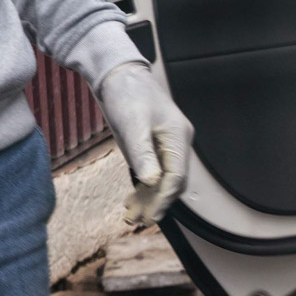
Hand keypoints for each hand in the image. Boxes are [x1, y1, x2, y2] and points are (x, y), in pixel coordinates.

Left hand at [96, 62, 193, 224]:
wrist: (117, 73)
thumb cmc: (126, 93)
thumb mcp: (132, 123)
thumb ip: (142, 153)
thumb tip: (151, 182)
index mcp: (178, 136)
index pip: (176, 176)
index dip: (164, 198)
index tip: (151, 216)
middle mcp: (177, 143)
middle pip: (172, 181)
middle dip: (156, 203)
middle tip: (138, 222)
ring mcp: (166, 145)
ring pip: (162, 180)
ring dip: (149, 199)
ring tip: (132, 218)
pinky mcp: (153, 146)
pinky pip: (153, 172)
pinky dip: (144, 188)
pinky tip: (132, 201)